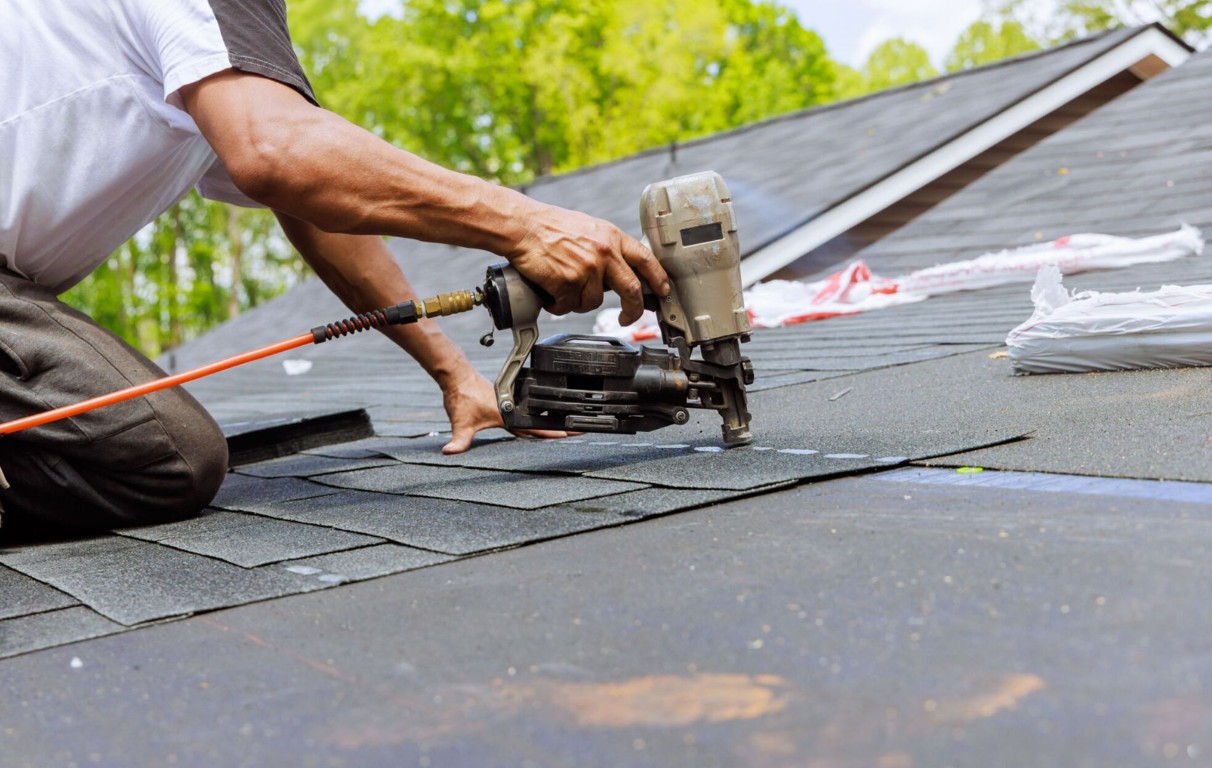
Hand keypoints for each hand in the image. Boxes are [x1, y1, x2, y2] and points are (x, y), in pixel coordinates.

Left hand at [440, 369, 570, 454]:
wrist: (458, 377)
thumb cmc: (461, 397)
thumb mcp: (460, 423)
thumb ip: (458, 441)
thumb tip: (449, 453)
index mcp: (507, 414)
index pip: (534, 426)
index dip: (553, 431)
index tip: (570, 432)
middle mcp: (512, 407)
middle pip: (540, 420)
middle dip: (559, 426)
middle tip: (578, 429)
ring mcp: (509, 402)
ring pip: (534, 414)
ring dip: (549, 419)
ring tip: (567, 425)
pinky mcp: (504, 399)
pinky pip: (524, 410)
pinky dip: (534, 415)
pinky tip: (539, 418)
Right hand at [508, 205, 669, 325]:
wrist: (523, 226)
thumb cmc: (550, 227)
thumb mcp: (589, 229)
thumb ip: (607, 248)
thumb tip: (620, 272)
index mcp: (611, 237)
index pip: (645, 259)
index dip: (658, 278)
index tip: (663, 290)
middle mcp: (604, 253)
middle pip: (632, 289)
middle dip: (634, 309)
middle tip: (629, 318)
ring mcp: (587, 268)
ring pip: (594, 302)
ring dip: (578, 302)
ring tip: (563, 287)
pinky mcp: (569, 282)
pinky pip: (569, 306)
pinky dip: (558, 304)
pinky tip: (550, 291)